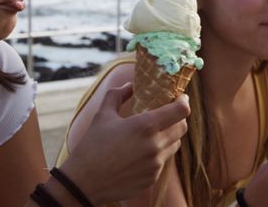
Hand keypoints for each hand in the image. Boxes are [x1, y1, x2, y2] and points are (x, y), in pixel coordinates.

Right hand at [60, 83, 189, 204]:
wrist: (83, 183)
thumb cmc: (91, 146)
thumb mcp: (102, 114)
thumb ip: (118, 95)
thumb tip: (130, 85)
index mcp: (146, 126)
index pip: (181, 110)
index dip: (183, 101)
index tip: (179, 97)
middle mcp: (155, 146)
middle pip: (182, 127)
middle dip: (178, 117)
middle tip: (167, 113)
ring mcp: (156, 164)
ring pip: (174, 144)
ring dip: (169, 135)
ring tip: (153, 132)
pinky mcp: (152, 178)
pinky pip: (163, 161)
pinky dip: (158, 153)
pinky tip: (141, 152)